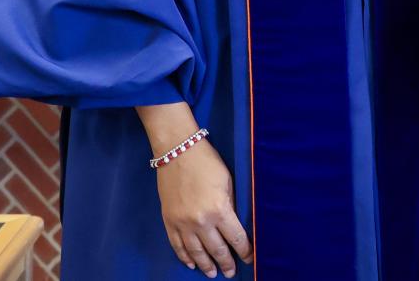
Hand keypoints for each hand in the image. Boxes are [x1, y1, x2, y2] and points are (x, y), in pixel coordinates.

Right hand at [153, 138, 251, 277]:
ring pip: (196, 253)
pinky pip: (177, 245)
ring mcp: (182, 223)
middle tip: (231, 272)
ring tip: (213, 273)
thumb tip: (236, 224)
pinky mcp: (169, 220)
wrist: (177, 149)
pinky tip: (191, 263)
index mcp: (219, 209)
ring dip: (206, 265)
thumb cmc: (206, 161)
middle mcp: (201, 221)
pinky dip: (184, 257)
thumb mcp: (227, 181)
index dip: (244, 251)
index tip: (249, 258)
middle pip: (217, 250)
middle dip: (226, 263)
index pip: (236, 238)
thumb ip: (231, 205)